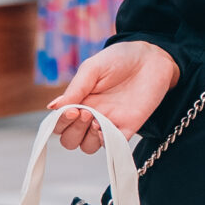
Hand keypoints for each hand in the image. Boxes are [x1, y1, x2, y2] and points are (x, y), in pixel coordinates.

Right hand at [49, 41, 178, 153]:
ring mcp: (109, 123)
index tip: (72, 111)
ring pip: (88, 146)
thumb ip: (75, 89)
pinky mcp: (128, 127)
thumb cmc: (119, 59)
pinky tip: (106, 129)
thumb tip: (53, 108)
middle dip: (73, 132)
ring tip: (97, 120)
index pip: (59, 124)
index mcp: (79, 101)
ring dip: (87, 138)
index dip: (60, 123)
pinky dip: (106, 142)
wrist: (151, 58)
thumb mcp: (92, 69)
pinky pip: (113, 146)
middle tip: (86, 113)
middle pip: (70, 140)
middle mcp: (91, 116)